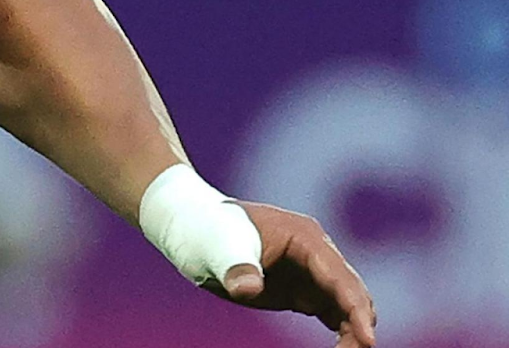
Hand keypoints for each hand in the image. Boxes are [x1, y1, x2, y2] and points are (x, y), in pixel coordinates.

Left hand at [207, 202, 376, 347]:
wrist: (192, 225)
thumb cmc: (206, 228)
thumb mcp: (216, 247)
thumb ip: (236, 267)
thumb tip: (248, 289)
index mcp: (303, 236)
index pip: (339, 276)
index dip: (355, 307)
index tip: (368, 339)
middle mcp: (316, 252)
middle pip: (351, 292)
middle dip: (360, 324)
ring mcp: (310, 270)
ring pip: (346, 304)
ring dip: (354, 330)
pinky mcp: (300, 288)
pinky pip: (332, 311)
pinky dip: (343, 331)